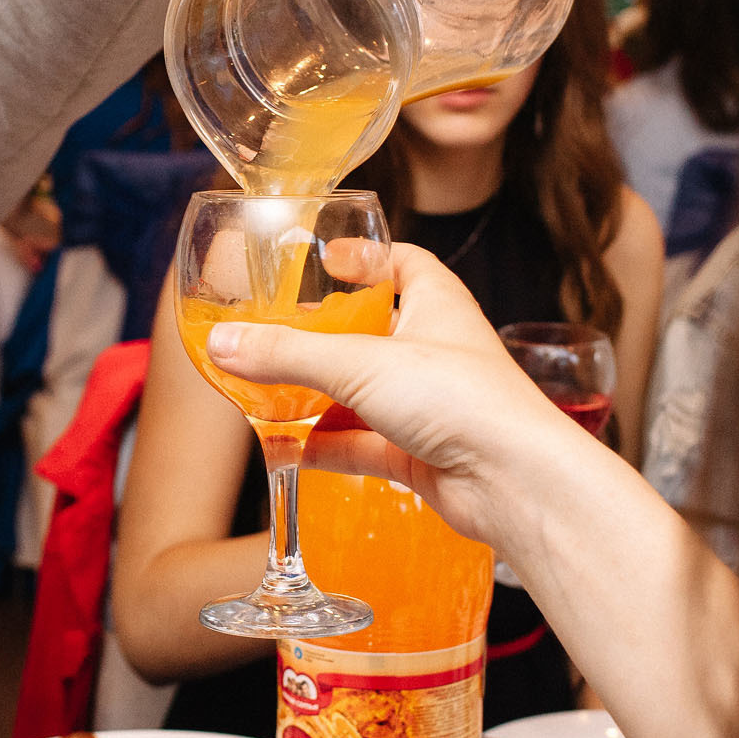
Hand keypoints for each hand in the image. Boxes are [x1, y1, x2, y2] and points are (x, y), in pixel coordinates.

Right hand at [202, 244, 634, 557]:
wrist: (514, 482)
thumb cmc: (463, 399)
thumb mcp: (360, 363)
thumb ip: (287, 354)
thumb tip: (224, 342)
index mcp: (437, 304)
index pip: (404, 263)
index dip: (366, 256)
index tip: (326, 259)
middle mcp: (436, 351)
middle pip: (373, 331)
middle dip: (325, 336)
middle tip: (277, 333)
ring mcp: (430, 406)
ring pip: (363, 393)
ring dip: (318, 396)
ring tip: (265, 393)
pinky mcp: (421, 455)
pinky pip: (362, 445)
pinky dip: (326, 446)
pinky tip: (289, 449)